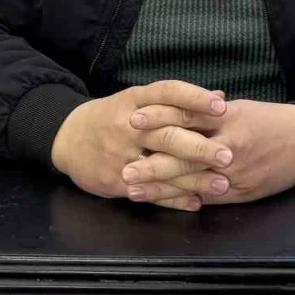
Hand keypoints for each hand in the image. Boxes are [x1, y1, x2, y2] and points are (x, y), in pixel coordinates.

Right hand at [50, 81, 231, 210]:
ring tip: (220, 183)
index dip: (194, 98)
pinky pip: (148, 190)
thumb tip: (221, 98)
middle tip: (227, 155)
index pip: (168, 93)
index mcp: (135, 99)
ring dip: (192, 177)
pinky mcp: (115, 180)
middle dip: (199, 146)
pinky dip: (173, 198)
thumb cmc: (113, 116)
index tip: (221, 107)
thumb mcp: (139, 101)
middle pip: (167, 133)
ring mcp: (120, 154)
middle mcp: (129, 124)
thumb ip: (178, 100)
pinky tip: (195, 201)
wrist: (68, 138)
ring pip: (161, 166)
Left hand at [122, 100, 294, 205]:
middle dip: (152, 164)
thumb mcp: (240, 108)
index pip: (187, 117)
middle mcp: (229, 146)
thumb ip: (209, 112)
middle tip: (124, 169)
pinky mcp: (240, 191)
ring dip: (161, 188)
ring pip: (191, 181)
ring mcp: (234, 172)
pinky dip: (185, 200)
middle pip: (184, 156)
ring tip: (134, 190)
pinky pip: (207, 197)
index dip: (159, 120)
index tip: (134, 119)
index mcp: (228, 119)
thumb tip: (177, 108)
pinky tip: (164, 203)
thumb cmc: (270, 120)